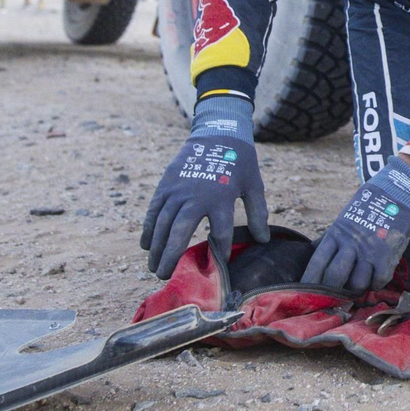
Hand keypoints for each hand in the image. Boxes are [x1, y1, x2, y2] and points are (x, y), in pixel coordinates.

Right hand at [141, 95, 268, 277]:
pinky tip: (146, 245)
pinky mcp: (165, 185)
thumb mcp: (254, 185)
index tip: (219, 264)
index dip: (221, 249)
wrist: (218, 133)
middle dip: (170, 256)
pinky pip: (152, 211)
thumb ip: (258, 213)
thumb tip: (263, 240)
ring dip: (155, 248)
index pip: (221, 232)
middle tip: (164, 277)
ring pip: (161, 224)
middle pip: (179, 232)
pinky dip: (147, 229)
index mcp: (221, 197)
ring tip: (154, 268)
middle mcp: (195, 196)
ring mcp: (177, 190)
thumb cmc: (240, 162)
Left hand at [301, 154, 409, 291]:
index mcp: (335, 235)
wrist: (397, 193)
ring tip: (356, 285)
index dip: (310, 283)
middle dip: (331, 293)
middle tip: (333, 298)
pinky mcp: (388, 257)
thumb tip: (309, 253)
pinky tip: (373, 277)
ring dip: (356, 288)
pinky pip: (378, 282)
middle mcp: (351, 245)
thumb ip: (328, 240)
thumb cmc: (366, 208)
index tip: (307, 295)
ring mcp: (370, 252)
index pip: (316, 265)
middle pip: (334, 279)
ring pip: (357, 284)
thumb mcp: (342, 221)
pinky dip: (375, 284)